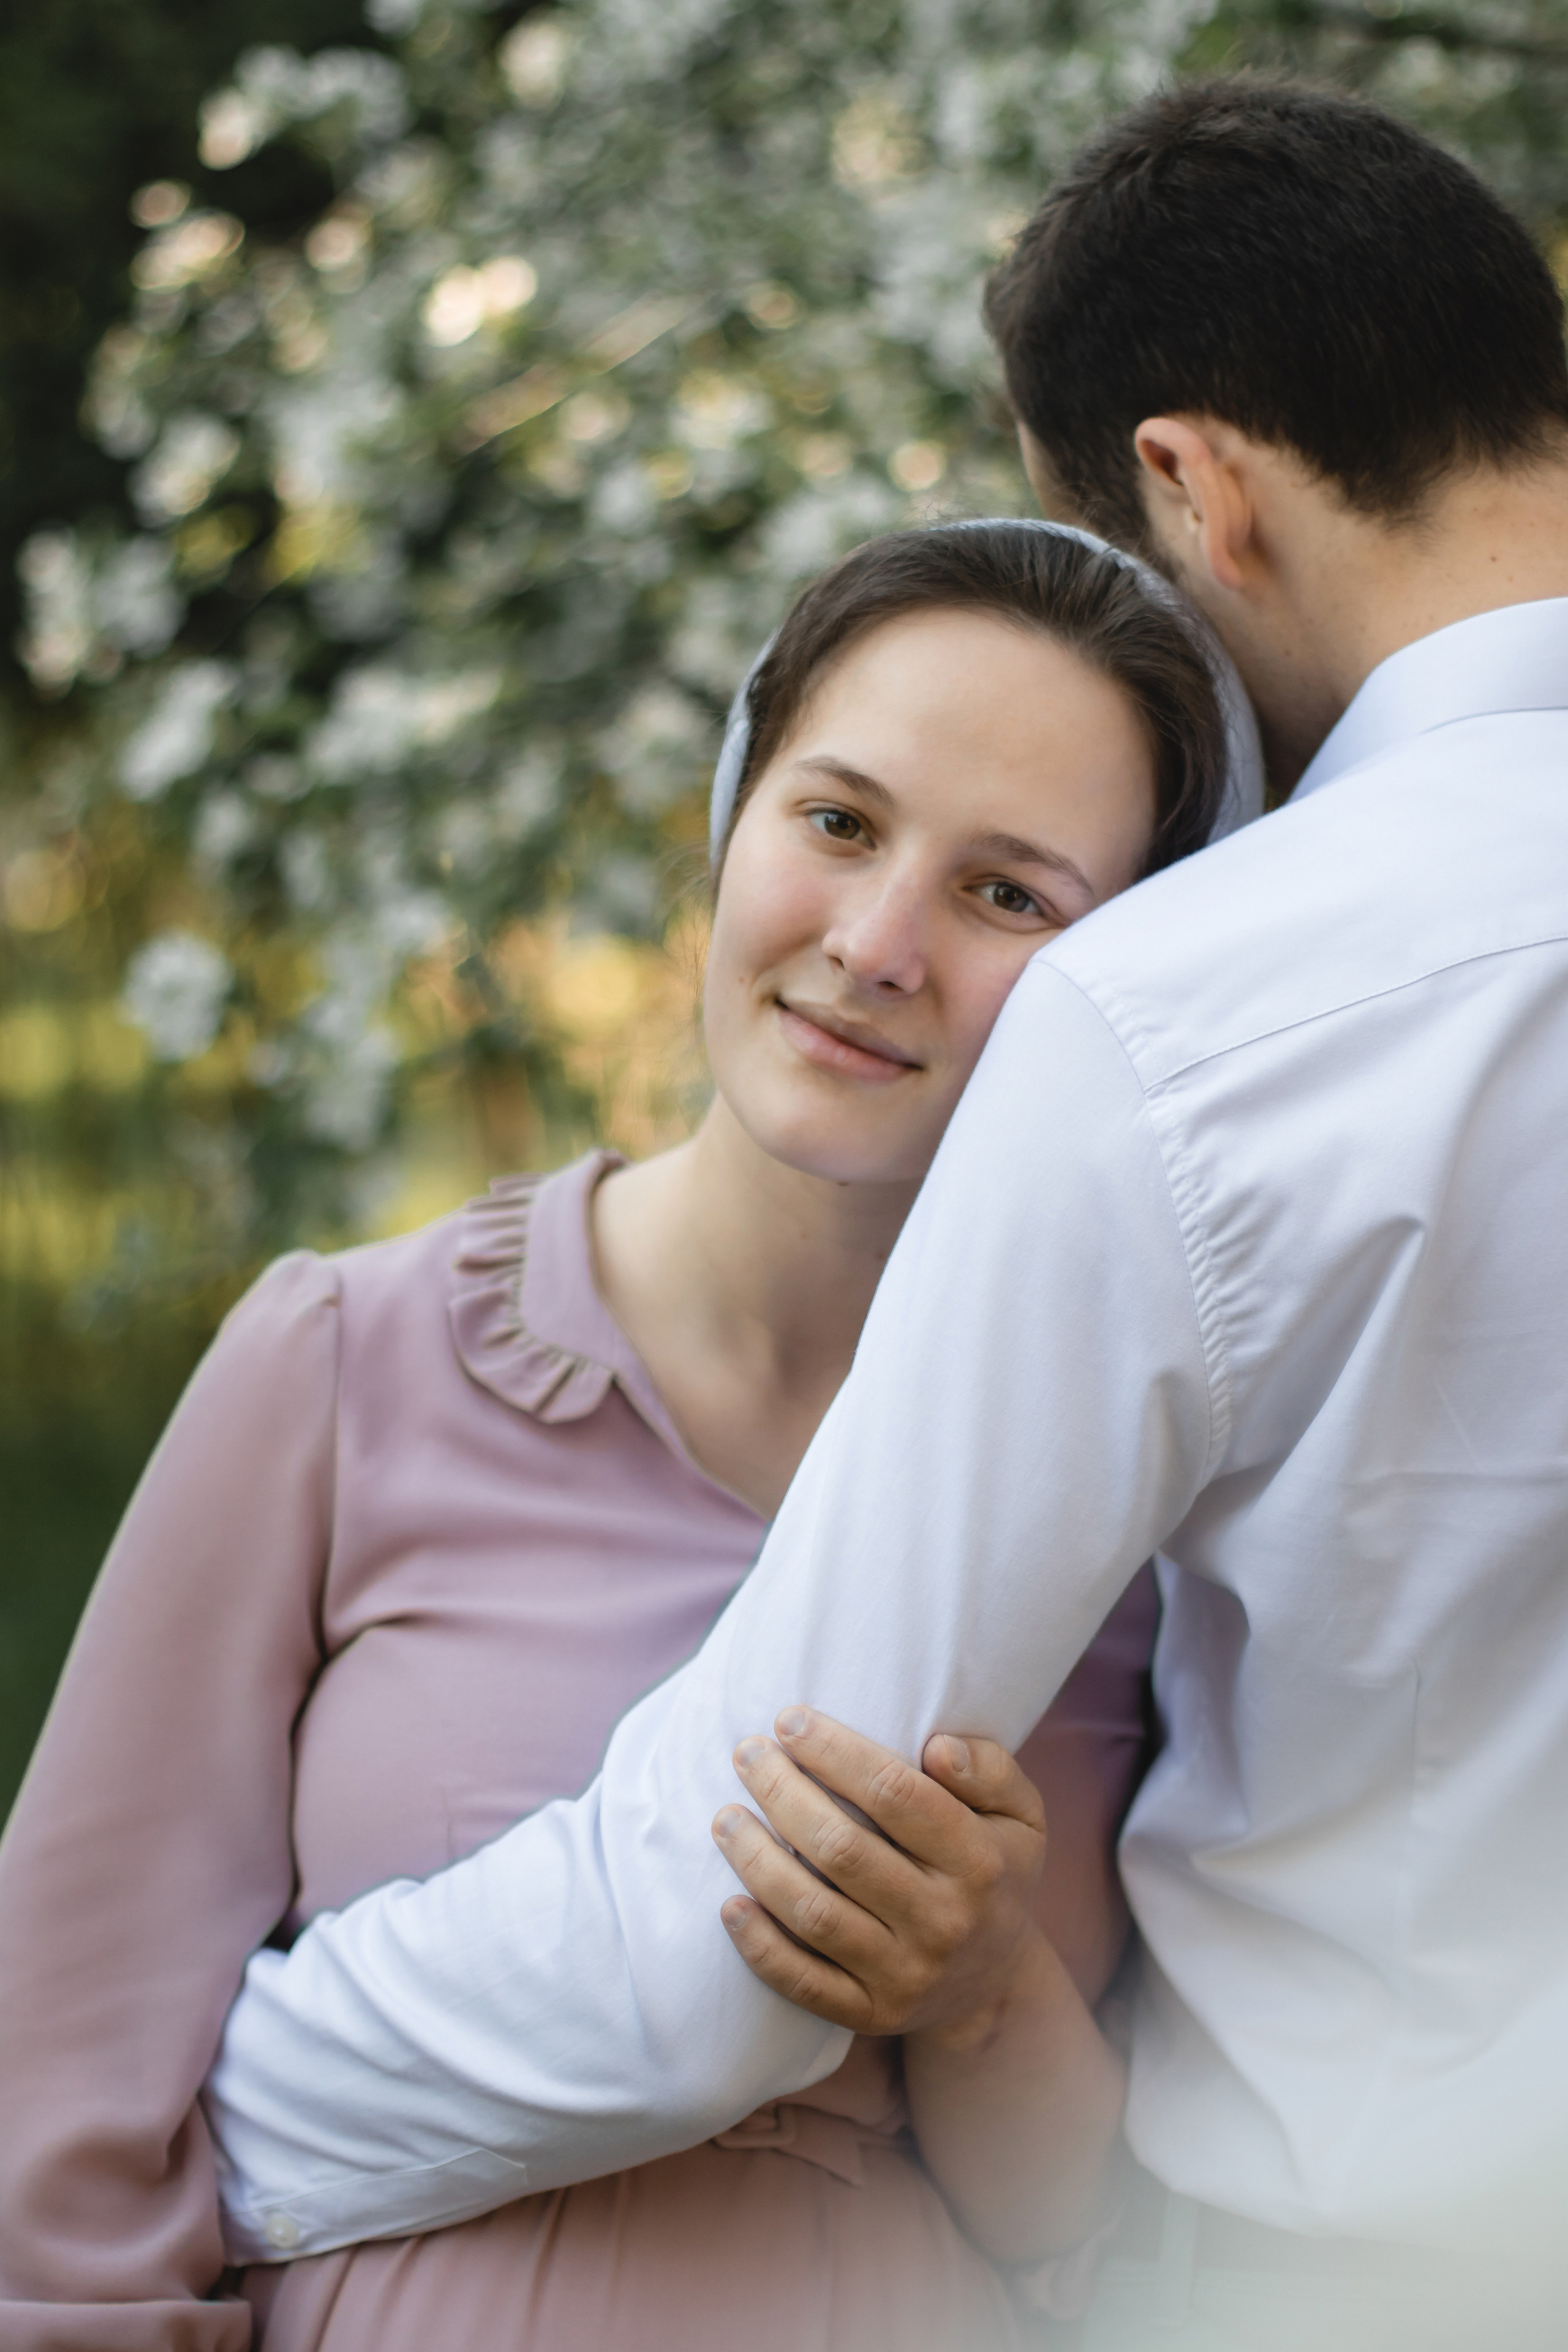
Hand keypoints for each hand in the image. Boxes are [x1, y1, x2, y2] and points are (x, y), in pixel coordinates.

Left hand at [712, 1706, 1047, 2037]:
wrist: (995, 1984)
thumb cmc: (995, 1871)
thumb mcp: (1020, 1815)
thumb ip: (990, 1769)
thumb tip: (938, 1747)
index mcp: (979, 1861)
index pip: (895, 1794)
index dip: (835, 1752)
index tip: (789, 1720)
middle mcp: (943, 1920)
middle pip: (842, 1849)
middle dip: (783, 1793)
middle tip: (747, 1753)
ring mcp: (906, 1974)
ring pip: (814, 1913)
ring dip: (757, 1860)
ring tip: (725, 1816)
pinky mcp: (871, 2013)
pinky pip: (804, 1983)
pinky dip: (760, 1947)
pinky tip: (729, 1905)